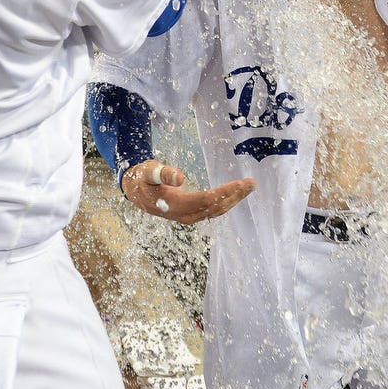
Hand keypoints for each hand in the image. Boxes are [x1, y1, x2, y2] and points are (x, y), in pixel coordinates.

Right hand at [121, 158, 254, 224]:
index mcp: (176, 205)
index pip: (207, 200)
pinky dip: (226, 202)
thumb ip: (162, 173)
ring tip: (249, 187)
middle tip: (252, 184)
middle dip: (235, 196)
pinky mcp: (192, 214)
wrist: (135, 193)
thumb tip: (180, 177)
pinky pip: (213, 210)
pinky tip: (235, 194)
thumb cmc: (142, 179)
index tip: (240, 183)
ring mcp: (189, 216)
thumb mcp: (148, 172)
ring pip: (216, 210)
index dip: (224, 192)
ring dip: (234, 199)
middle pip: (216, 207)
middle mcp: (185, 215)